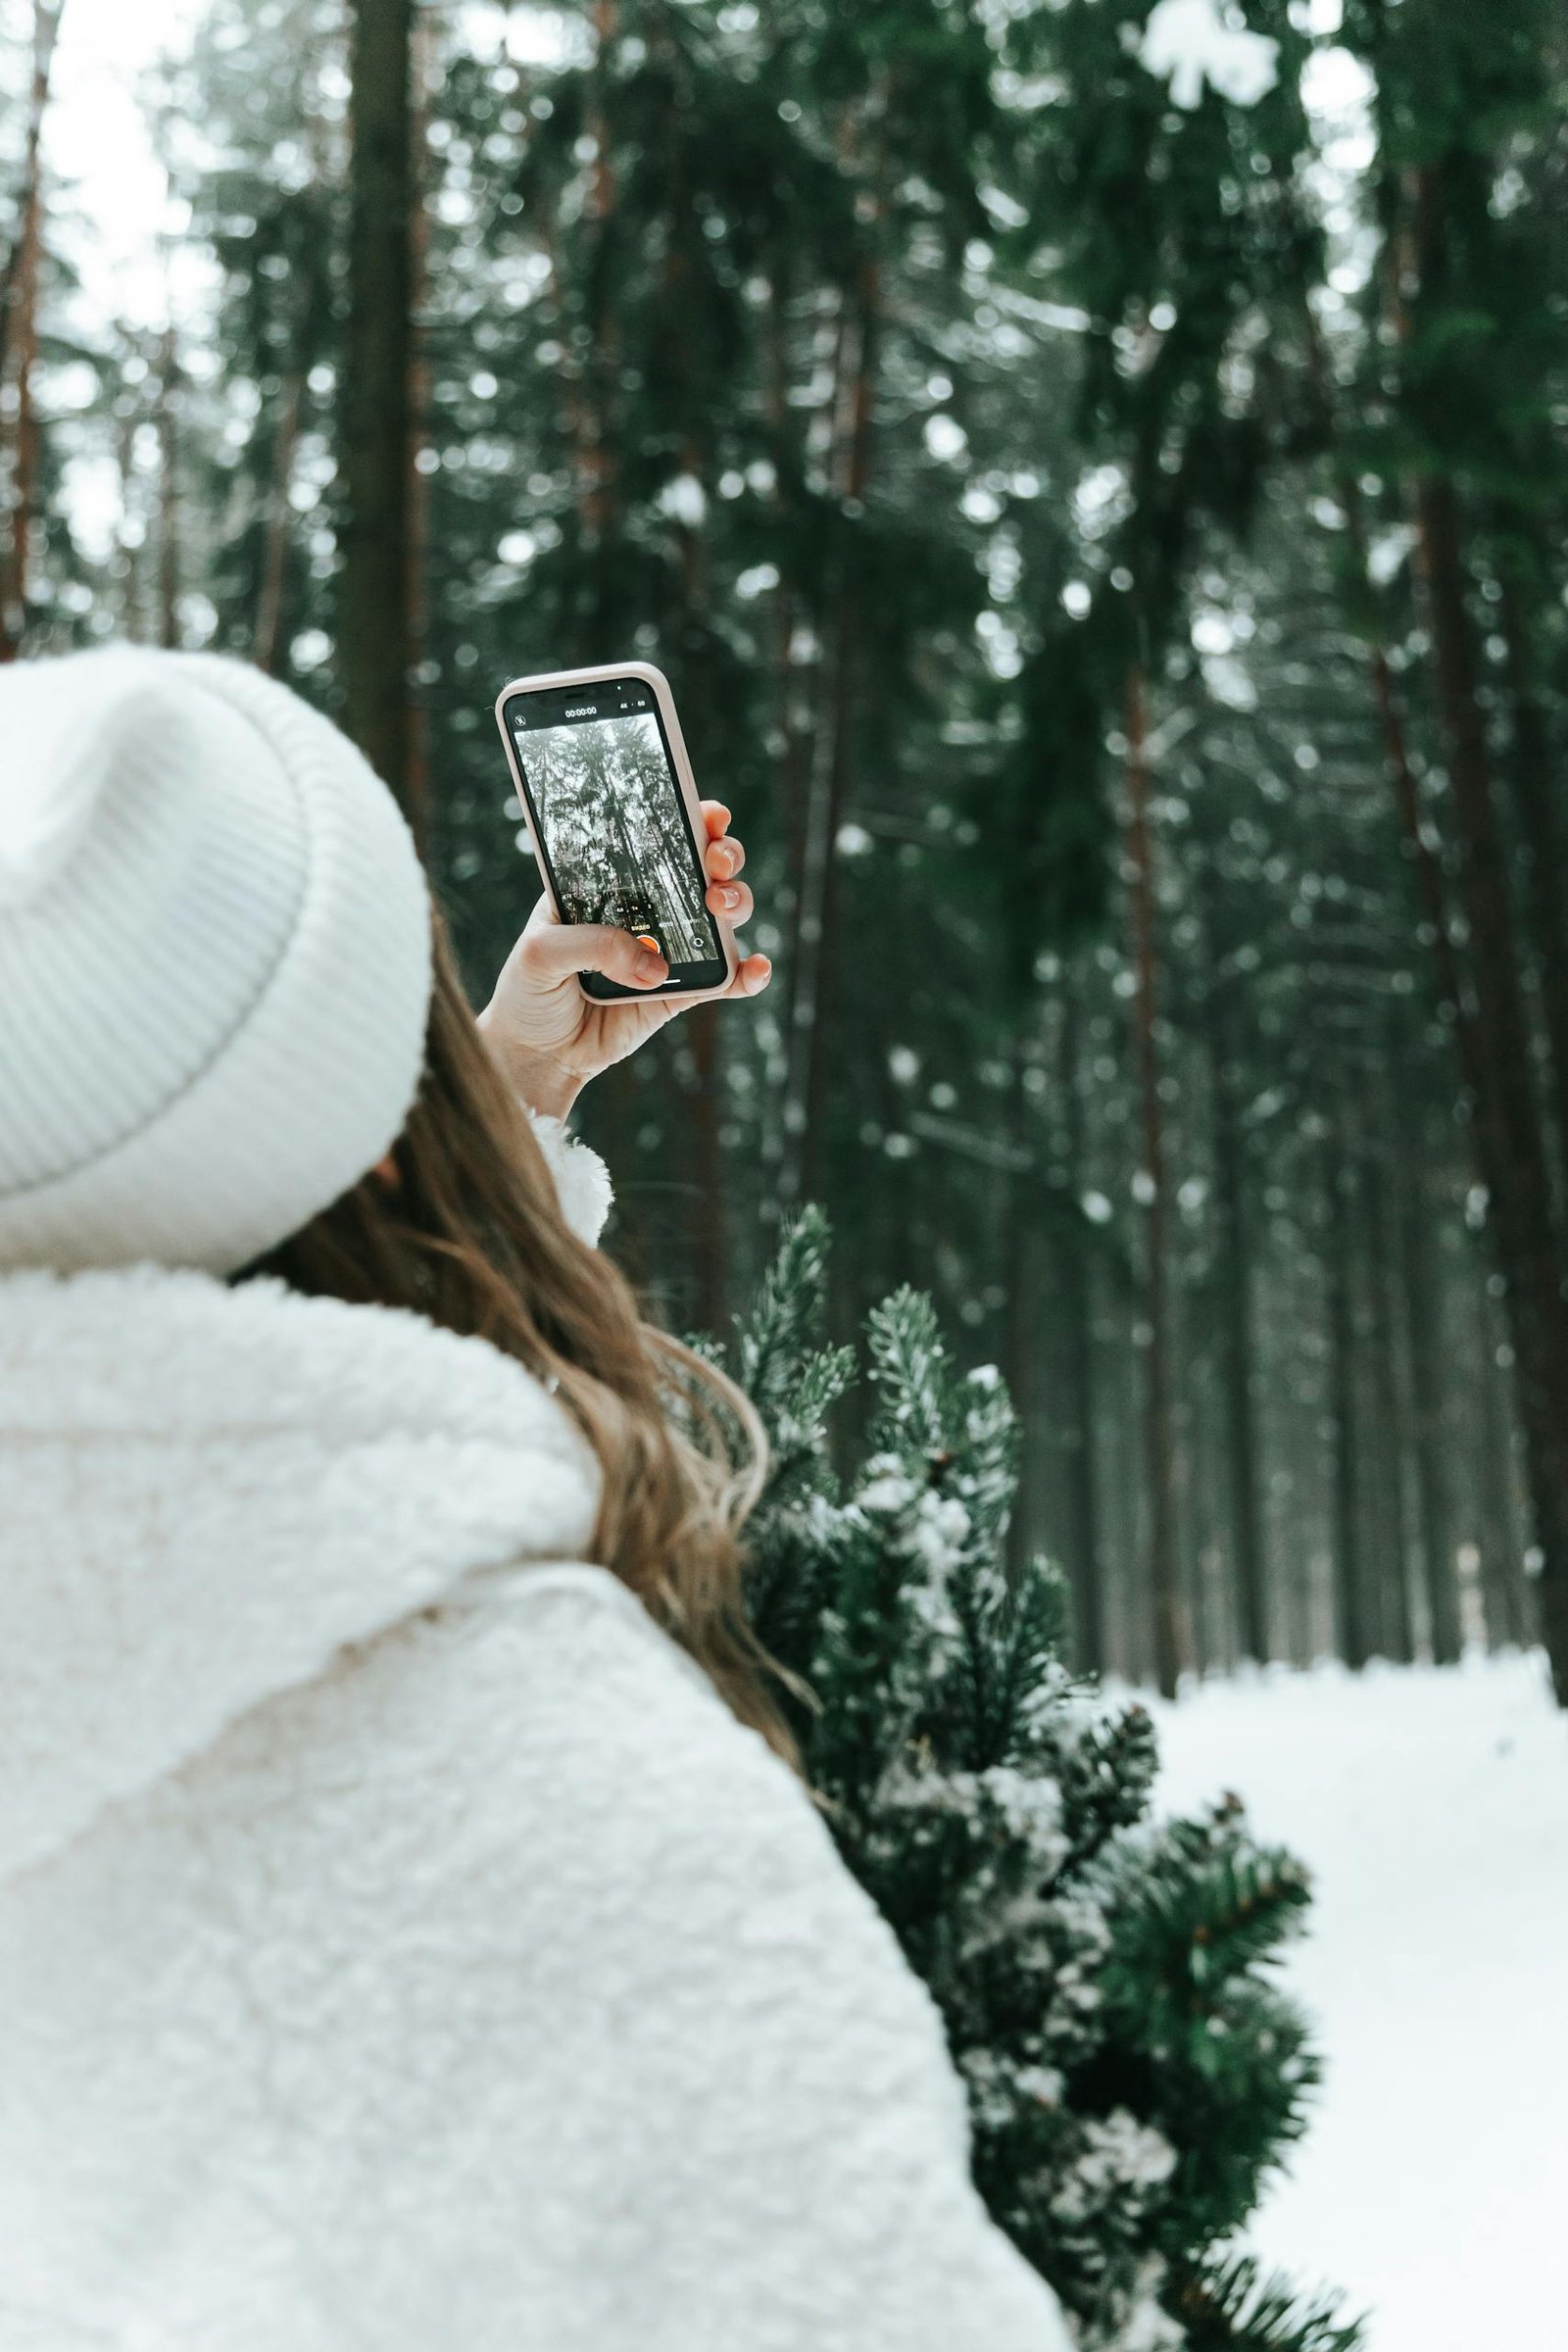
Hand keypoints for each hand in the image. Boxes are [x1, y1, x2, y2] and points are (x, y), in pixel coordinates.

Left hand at [476, 800, 771, 1119]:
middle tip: (715, 863)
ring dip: (737, 901)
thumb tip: (654, 964)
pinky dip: (748, 973)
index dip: (689, 817)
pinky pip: (725, 978)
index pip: (656, 838)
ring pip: (722, 915)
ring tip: (722, 905)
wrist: (537, 1052)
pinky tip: (758, 968)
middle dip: (723, 854)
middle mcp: (648, 907)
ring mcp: (670, 947)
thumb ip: (593, 945)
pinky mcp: (682, 991)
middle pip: (703, 866)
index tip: (708, 814)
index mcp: (611, 881)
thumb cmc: (529, 989)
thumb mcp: (541, 953)